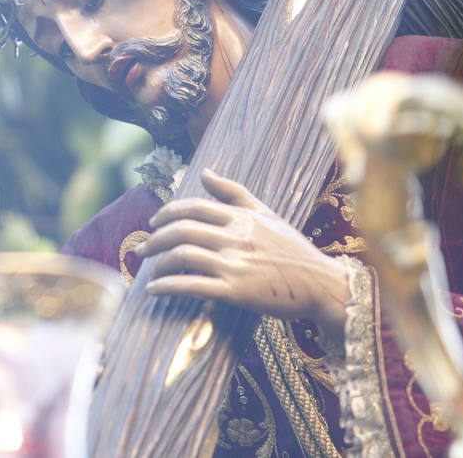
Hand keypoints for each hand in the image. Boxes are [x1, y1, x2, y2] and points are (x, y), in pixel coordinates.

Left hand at [137, 168, 349, 340]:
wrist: (322, 285)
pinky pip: (193, 286)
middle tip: (140, 249)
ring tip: (147, 270)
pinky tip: (155, 290)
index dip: (167, 213)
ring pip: (183, 256)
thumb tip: (204, 171)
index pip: (193, 207)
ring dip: (158, 263)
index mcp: (242, 217)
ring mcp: (236, 264)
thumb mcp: (267, 213)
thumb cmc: (294, 250)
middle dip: (154, 239)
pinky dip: (168, 286)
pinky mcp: (237, 291)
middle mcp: (236, 237)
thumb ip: (234, 192)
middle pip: (182, 230)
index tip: (152, 222)